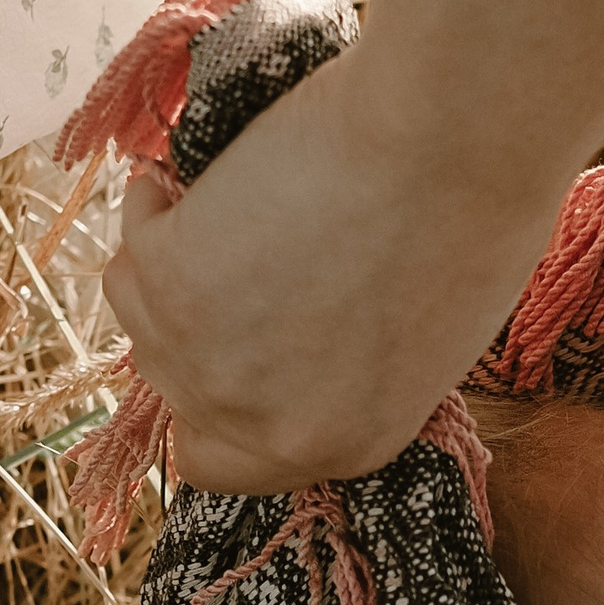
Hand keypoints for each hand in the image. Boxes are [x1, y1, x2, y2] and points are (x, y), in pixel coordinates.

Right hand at [97, 40, 562, 492]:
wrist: (449, 141)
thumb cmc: (470, 220)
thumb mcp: (420, 346)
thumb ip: (342, 373)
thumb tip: (282, 341)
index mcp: (339, 448)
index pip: (218, 463)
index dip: (218, 398)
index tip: (233, 338)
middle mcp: (262, 428)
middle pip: (175, 384)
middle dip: (202, 321)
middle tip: (248, 255)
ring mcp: (204, 362)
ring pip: (143, 313)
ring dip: (177, 258)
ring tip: (248, 204)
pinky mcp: (164, 283)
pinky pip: (133, 239)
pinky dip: (161, 201)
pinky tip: (221, 173)